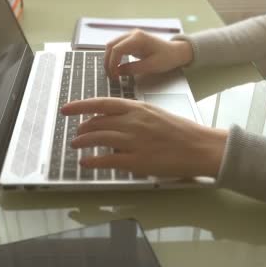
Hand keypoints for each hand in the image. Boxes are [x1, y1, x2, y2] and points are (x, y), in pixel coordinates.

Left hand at [61, 98, 227, 177]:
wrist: (199, 146)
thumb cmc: (181, 131)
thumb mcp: (155, 114)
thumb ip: (134, 116)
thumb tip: (116, 125)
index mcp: (137, 108)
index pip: (102, 103)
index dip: (80, 106)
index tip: (66, 109)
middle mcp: (132, 121)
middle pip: (97, 122)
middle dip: (83, 128)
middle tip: (76, 133)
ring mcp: (133, 141)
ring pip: (99, 139)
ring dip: (83, 142)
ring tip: (75, 145)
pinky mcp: (136, 160)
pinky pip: (108, 160)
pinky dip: (93, 161)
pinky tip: (86, 162)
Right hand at [104, 30, 192, 79]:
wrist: (176, 52)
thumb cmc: (166, 58)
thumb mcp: (150, 66)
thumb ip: (132, 69)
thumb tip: (117, 72)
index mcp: (138, 38)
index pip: (116, 49)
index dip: (112, 64)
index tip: (114, 76)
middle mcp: (132, 34)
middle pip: (111, 45)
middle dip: (108, 61)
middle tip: (110, 76)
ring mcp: (131, 36)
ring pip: (111, 45)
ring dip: (109, 59)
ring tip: (112, 73)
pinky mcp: (131, 40)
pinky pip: (117, 47)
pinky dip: (113, 56)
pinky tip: (116, 67)